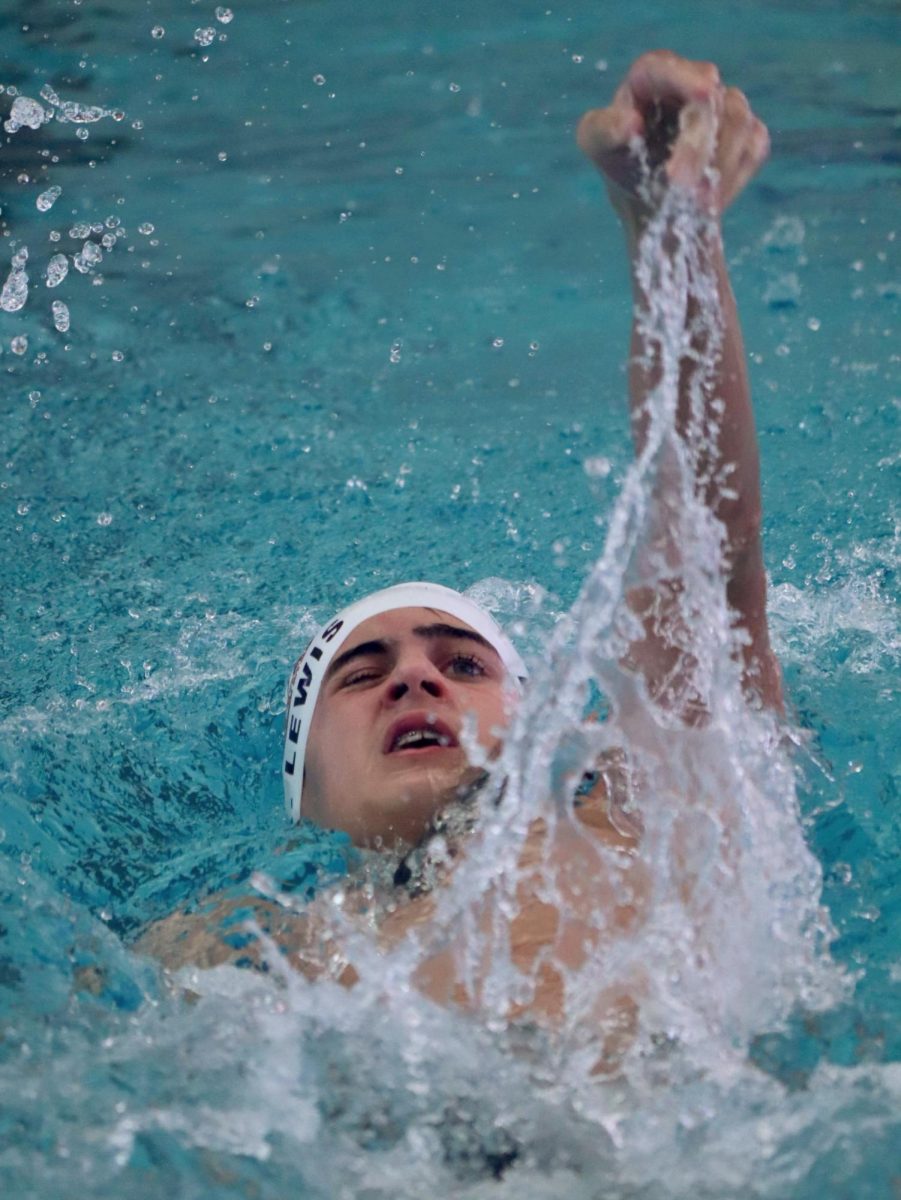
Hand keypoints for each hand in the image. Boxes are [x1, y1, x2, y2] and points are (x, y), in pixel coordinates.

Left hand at [577, 50, 768, 224]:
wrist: (656, 209)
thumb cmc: (622, 167)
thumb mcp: (599, 147)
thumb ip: (604, 130)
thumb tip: (632, 124)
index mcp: (650, 77)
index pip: (665, 68)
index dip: (686, 78)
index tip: (704, 93)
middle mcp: (690, 83)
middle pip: (708, 100)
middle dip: (696, 147)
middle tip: (680, 185)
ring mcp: (724, 105)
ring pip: (736, 122)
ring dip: (714, 167)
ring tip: (689, 201)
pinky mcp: (748, 132)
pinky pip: (752, 147)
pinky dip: (731, 178)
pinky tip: (707, 199)